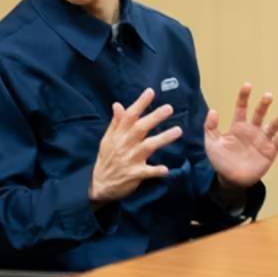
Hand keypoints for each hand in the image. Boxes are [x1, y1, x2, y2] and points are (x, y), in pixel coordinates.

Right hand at [89, 88, 181, 204]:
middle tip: (169, 108)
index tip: (150, 92)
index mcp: (118, 135)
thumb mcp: (107, 140)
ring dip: (163, 138)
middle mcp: (124, 145)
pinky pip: (147, 172)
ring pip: (148, 146)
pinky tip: (166, 169)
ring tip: (178, 131)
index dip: (140, 104)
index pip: (129, 116)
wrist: (99, 184)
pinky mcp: (134, 174)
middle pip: (140, 128)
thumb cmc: (106, 159)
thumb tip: (118, 105)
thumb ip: (115, 123)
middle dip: (155, 117)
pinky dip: (156, 170)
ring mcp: (130, 159)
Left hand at [205, 83, 277, 188]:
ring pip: (272, 126)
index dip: (244, 97)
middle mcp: (251, 130)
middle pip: (259, 114)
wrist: (231, 179)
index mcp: (237, 127)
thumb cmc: (220, 161)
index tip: (247, 85)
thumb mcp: (211, 143)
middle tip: (268, 95)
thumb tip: (213, 110)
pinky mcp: (270, 151)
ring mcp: (262, 140)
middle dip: (263, 105)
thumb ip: (210, 127)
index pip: (241, 108)